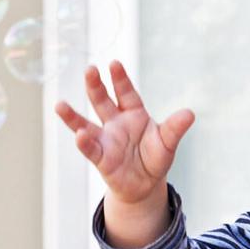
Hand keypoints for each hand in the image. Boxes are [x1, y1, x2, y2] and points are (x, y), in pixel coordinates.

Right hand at [54, 60, 194, 204]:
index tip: (114, 63)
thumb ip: (174, 128)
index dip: (120, 79)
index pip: (126, 93)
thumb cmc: (155, 158)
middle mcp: (115, 123)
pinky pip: (91, 149)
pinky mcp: (101, 158)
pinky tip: (80, 135)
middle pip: (103, 101)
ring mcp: (105, 139)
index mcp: (134, 113)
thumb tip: (189, 113)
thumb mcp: (168, 143)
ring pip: (86, 124)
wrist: (144, 184)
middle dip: (96, 85)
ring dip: (73, 115)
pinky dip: (85, 143)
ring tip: (60, 105)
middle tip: (89, 69)